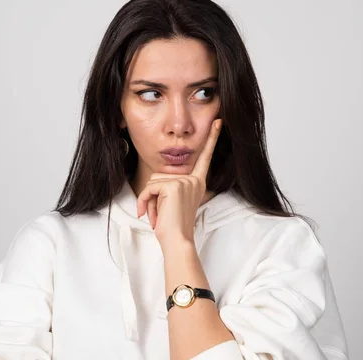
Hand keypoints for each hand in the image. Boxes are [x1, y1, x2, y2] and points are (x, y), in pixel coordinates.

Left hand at [136, 118, 221, 249]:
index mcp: (198, 182)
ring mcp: (185, 182)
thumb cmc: (173, 227)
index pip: (205, 157)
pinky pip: (149, 188)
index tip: (218, 121)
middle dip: (154, 194)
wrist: (177, 241)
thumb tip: (154, 183)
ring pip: (153, 180)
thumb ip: (170, 187)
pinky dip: (144, 201)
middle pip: (162, 174)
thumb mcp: (173, 203)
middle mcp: (194, 180)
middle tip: (160, 213)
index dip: (212, 138)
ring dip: (148, 200)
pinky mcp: (174, 186)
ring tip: (157, 215)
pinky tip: (150, 214)